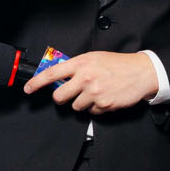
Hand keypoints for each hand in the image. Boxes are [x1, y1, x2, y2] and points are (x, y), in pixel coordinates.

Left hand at [24, 50, 158, 113]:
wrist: (141, 72)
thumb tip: (60, 77)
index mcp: (81, 63)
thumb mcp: (94, 58)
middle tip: (70, 94)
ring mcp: (94, 93)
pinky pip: (91, 112)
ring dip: (83, 102)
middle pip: (60, 97)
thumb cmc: (118, 64)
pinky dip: (96, 108)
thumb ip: (76, 67)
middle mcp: (85, 78)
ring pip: (75, 107)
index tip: (28, 89)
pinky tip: (105, 97)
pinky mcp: (103, 105)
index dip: (37, 83)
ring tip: (95, 92)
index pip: (52, 73)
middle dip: (62, 98)